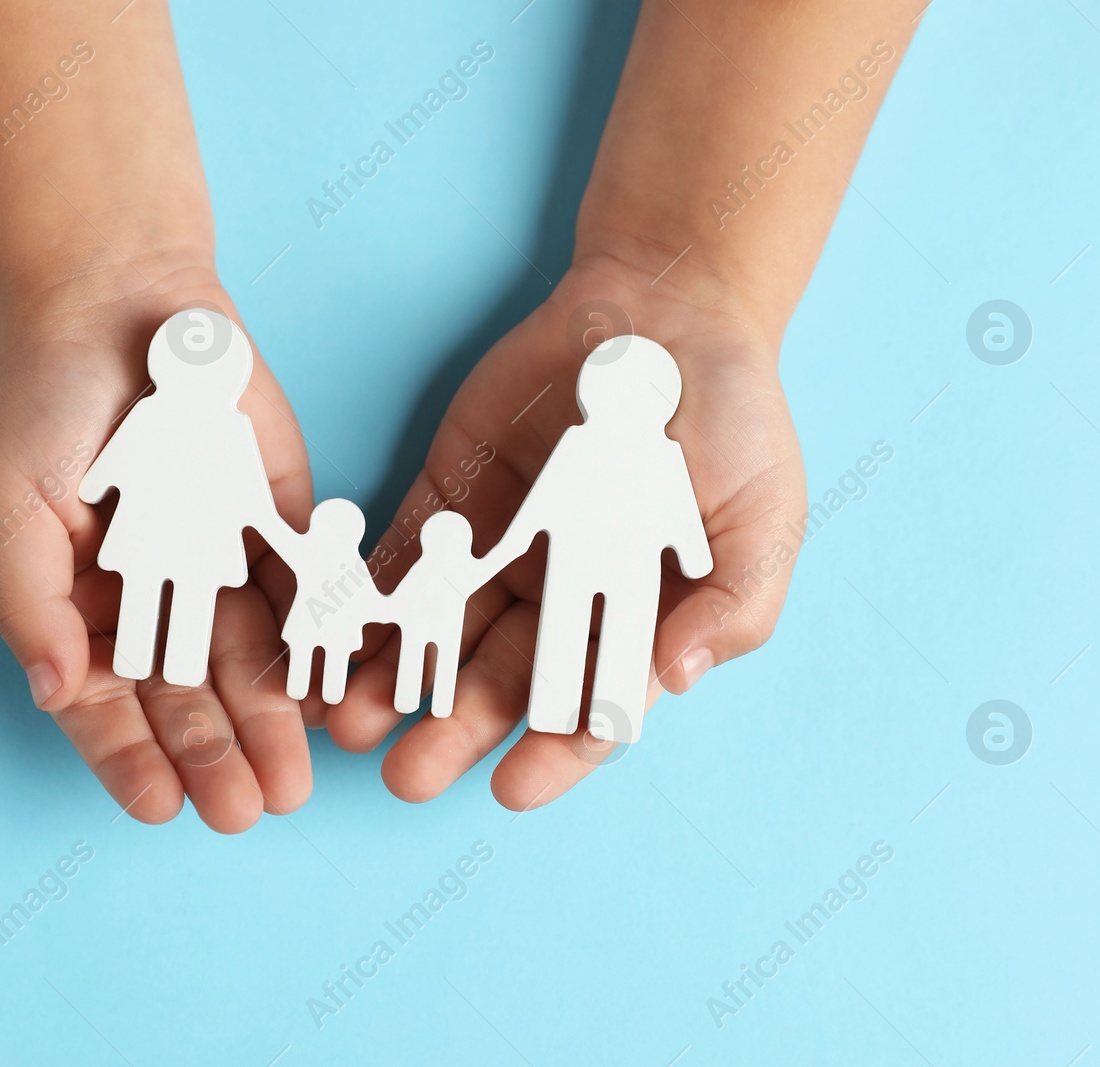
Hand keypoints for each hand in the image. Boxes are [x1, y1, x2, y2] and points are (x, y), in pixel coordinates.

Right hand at [0, 262, 313, 831]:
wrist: (124, 304)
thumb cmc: (46, 406)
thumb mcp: (8, 505)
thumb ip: (29, 603)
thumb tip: (55, 693)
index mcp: (85, 608)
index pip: (108, 704)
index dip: (131, 758)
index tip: (160, 807)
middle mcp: (158, 602)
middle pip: (189, 697)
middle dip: (215, 755)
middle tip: (247, 809)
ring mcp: (223, 567)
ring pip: (252, 661)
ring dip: (271, 723)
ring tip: (291, 780)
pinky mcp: (283, 527)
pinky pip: (306, 593)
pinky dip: (318, 642)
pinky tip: (330, 694)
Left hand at [318, 250, 805, 809]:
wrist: (667, 309)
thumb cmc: (732, 416)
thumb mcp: (762, 514)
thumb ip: (731, 605)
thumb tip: (675, 679)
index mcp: (632, 616)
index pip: (590, 705)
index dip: (554, 753)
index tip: (510, 788)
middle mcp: (558, 597)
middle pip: (498, 681)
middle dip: (451, 731)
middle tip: (405, 775)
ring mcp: (499, 549)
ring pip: (438, 633)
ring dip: (396, 680)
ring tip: (350, 721)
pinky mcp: (450, 499)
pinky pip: (403, 559)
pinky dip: (370, 600)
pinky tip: (337, 637)